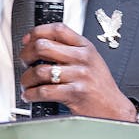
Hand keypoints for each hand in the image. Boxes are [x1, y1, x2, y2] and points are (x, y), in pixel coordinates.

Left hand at [19, 23, 138, 121]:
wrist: (113, 108)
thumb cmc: (99, 86)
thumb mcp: (90, 60)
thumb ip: (68, 49)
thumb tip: (35, 42)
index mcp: (85, 47)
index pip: (57, 29)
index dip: (37, 32)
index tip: (28, 40)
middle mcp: (82, 59)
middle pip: (43, 46)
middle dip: (26, 55)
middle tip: (24, 63)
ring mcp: (79, 76)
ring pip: (40, 71)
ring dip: (26, 79)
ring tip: (26, 84)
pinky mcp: (74, 94)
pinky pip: (44, 91)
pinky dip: (31, 94)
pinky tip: (30, 96)